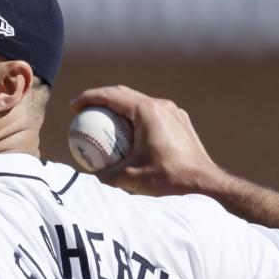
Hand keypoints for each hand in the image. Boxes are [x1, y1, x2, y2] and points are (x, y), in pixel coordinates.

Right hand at [70, 85, 224, 195]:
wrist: (205, 184)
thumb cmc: (169, 179)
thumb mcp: (130, 178)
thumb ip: (104, 175)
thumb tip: (86, 175)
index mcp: (147, 111)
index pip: (111, 95)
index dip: (88, 98)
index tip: (73, 109)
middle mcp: (161, 106)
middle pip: (125, 94)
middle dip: (102, 100)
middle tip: (84, 113)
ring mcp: (174, 113)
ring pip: (140, 103)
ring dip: (120, 109)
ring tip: (105, 124)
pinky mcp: (181, 123)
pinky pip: (153, 116)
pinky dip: (136, 121)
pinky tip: (130, 137)